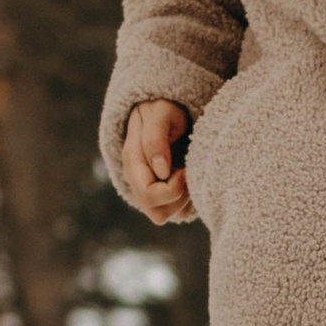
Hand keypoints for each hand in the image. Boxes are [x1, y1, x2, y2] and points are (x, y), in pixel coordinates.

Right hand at [118, 98, 195, 224]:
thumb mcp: (159, 115)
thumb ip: (155, 139)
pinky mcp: (164, 195)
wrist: (164, 111)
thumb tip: (160, 171)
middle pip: (158, 214)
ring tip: (189, 173)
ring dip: (185, 200)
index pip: (148, 195)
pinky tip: (191, 179)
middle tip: (188, 172)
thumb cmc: (163, 110)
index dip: (172, 188)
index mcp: (133, 164)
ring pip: (168, 216)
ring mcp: (150, 191)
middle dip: (180, 197)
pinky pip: (179, 213)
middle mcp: (138, 183)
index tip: (185, 169)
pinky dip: (190, 201)